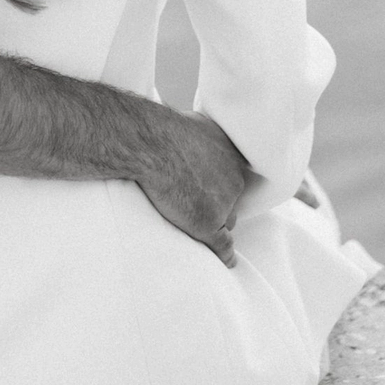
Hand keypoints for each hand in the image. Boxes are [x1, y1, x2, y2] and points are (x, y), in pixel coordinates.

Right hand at [134, 109, 248, 267]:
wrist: (150, 144)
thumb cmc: (158, 130)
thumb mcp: (186, 123)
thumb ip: (195, 134)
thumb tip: (177, 137)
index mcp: (229, 152)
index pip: (229, 176)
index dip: (214, 184)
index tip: (201, 187)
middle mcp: (234, 176)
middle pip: (229, 199)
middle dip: (215, 203)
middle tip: (191, 202)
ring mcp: (223, 202)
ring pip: (224, 220)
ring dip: (212, 222)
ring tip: (190, 223)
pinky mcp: (208, 224)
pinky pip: (223, 246)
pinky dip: (224, 255)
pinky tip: (225, 260)